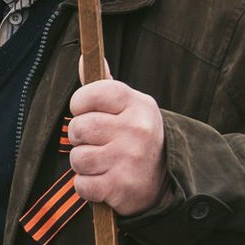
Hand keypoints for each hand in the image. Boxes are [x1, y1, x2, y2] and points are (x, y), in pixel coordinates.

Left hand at [68, 70, 169, 215]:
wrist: (167, 181)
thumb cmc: (138, 138)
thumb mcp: (129, 107)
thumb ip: (104, 85)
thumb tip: (83, 57)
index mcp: (136, 104)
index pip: (91, 93)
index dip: (80, 104)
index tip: (86, 112)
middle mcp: (135, 129)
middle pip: (78, 127)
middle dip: (80, 137)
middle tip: (96, 142)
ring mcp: (129, 159)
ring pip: (77, 158)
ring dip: (83, 163)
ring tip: (101, 162)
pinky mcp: (121, 186)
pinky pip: (82, 185)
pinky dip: (87, 187)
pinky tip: (103, 180)